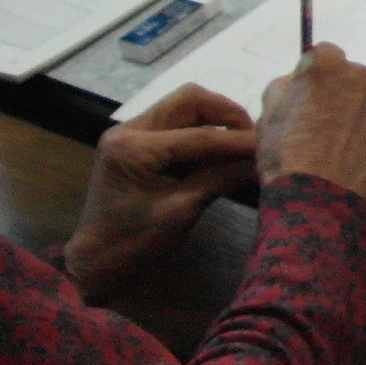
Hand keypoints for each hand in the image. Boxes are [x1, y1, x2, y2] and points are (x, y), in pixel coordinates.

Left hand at [63, 85, 260, 300]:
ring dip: (214, 120)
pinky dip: (200, 129)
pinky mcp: (134, 142)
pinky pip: (174, 122)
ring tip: (238, 144)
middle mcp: (127, 130)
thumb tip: (262, 162)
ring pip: (183, 106)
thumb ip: (220, 179)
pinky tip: (217, 151)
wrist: (94, 264)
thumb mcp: (180, 213)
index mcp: (133, 149)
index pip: (200, 135)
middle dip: (227, 115)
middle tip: (252, 139)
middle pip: (189, 100)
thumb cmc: (132, 246)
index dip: (239, 141)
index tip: (271, 147)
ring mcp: (128, 133)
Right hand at [257, 44, 365, 193]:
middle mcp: (362, 76)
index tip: (310, 93)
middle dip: (339, 93)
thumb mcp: (269, 110)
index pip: (325, 54)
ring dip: (356, 115)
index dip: (316, 75)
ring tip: (338, 145)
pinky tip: (354, 156)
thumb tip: (301, 80)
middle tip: (323, 123)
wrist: (316, 193)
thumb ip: (288, 84)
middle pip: (350, 78)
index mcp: (327, 65)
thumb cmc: (285, 151)